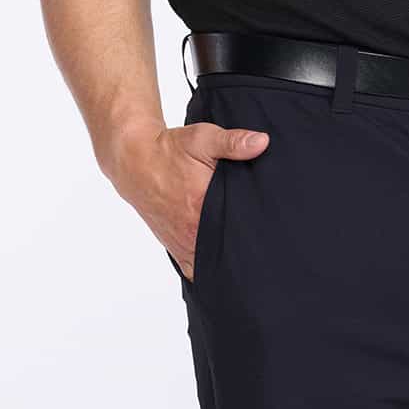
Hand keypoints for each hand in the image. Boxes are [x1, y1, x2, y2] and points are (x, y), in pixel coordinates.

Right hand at [106, 118, 270, 281]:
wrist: (137, 163)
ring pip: (212, 265)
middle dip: (245, 247)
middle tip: (263, 241)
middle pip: (228, 250)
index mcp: (202, 205)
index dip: (257, 230)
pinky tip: (222, 263)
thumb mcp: (203, 138)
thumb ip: (233, 142)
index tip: (271, 228)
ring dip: (227, 260)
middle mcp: (192, 230)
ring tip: (245, 253)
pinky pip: (195, 270)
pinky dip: (208, 269)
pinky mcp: (175, 249)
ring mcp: (183, 244)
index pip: (240, 229)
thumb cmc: (171, 150)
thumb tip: (262, 142)